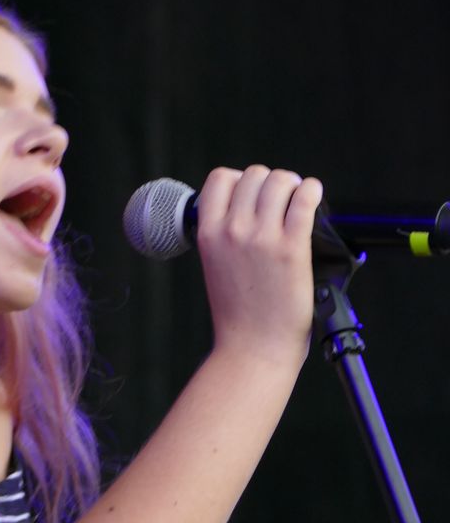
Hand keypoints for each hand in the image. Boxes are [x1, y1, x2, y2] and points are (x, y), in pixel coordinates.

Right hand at [197, 165, 320, 369]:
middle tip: (281, 203)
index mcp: (208, 234)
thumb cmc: (238, 314)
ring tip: (298, 202)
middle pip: (254, 174)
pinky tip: (313, 198)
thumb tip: (249, 208)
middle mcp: (232, 230)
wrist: (253, 348)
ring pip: (280, 180)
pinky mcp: (292, 248)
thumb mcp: (215, 266)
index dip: (239, 181)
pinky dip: (312, 191)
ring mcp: (262, 238)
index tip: (251, 196)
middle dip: (270, 184)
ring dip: (292, 186)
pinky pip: (305, 199)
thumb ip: (225, 235)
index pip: (220, 178)